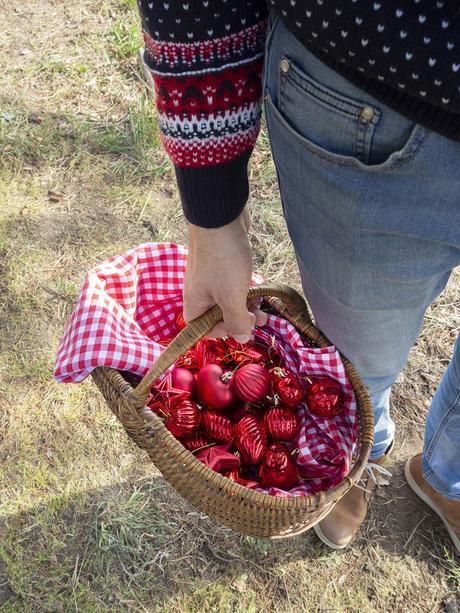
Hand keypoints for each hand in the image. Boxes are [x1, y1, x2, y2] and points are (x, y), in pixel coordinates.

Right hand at [183, 209, 266, 341]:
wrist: (220, 216)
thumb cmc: (223, 260)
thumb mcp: (232, 296)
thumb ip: (236, 321)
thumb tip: (242, 339)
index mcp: (195, 302)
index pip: (201, 328)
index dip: (221, 332)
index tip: (241, 328)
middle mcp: (200, 291)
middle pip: (218, 315)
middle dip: (240, 320)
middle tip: (259, 320)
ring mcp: (211, 277)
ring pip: (228, 299)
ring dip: (246, 306)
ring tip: (264, 309)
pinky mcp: (223, 264)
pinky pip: (233, 285)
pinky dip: (245, 290)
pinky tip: (259, 289)